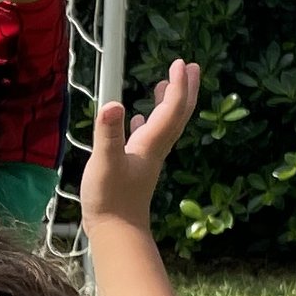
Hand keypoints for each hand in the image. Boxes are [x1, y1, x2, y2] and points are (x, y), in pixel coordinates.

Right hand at [79, 59, 200, 238]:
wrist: (117, 232)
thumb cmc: (110, 200)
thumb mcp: (105, 163)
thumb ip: (108, 134)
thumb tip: (112, 104)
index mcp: (151, 144)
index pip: (171, 110)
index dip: (177, 85)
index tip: (180, 63)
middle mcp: (154, 149)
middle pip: (176, 115)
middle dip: (184, 90)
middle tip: (190, 67)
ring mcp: (147, 159)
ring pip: (164, 125)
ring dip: (168, 104)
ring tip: (166, 86)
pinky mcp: (136, 168)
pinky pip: (147, 139)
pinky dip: (147, 124)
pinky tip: (138, 121)